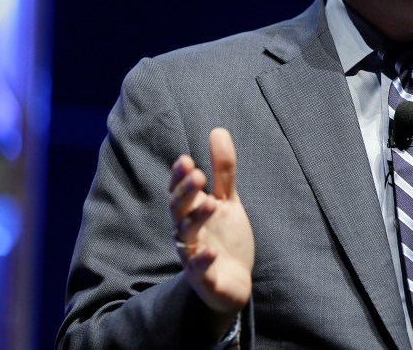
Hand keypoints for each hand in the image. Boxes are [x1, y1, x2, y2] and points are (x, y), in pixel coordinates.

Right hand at [168, 128, 254, 315]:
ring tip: (211, 203)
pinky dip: (202, 260)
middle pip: (178, 211)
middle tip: (198, 175)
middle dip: (185, 193)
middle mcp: (187, 232)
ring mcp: (193, 255)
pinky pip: (198, 269)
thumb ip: (223, 171)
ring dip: (195, 219)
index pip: (178, 192)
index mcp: (191, 213)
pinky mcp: (203, 278)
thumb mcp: (228, 201)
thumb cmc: (225, 237)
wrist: (234, 281)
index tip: (186, 159)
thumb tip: (218, 130)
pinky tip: (210, 251)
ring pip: (186, 236)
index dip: (179, 178)